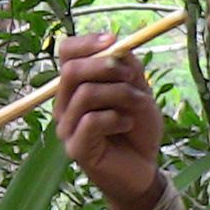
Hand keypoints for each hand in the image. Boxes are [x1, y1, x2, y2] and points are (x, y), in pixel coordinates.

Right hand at [53, 33, 164, 209]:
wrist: (144, 169)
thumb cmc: (138, 129)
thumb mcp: (138, 91)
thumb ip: (128, 67)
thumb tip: (117, 44)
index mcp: (76, 86)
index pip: (66, 52)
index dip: (87, 42)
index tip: (114, 40)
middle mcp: (65, 104)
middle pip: (70, 70)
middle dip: (106, 67)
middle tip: (132, 77)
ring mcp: (67, 127)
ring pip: (85, 94)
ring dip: (120, 94)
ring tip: (140, 105)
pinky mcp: (76, 148)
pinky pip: (91, 121)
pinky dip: (116, 118)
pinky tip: (127, 125)